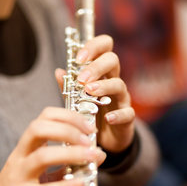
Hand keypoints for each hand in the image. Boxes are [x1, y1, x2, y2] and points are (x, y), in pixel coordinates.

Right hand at [0, 107, 105, 185]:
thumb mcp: (43, 175)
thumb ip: (67, 165)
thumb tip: (98, 154)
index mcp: (26, 147)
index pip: (44, 118)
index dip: (68, 116)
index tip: (89, 127)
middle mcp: (20, 157)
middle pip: (38, 129)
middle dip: (68, 129)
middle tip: (89, 139)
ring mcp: (19, 177)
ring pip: (42, 157)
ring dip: (71, 153)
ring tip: (91, 157)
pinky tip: (81, 184)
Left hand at [55, 34, 134, 152]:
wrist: (103, 138)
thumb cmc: (91, 112)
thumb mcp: (77, 98)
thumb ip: (69, 86)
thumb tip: (58, 71)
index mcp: (101, 72)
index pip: (104, 47)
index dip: (94, 46)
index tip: (79, 58)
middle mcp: (113, 81)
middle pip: (113, 60)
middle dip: (96, 66)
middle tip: (82, 79)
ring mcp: (121, 99)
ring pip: (119, 85)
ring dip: (103, 86)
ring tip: (89, 91)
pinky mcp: (127, 117)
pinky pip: (128, 113)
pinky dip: (118, 115)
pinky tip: (107, 118)